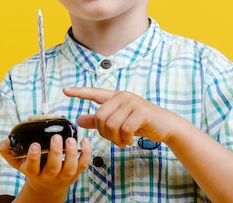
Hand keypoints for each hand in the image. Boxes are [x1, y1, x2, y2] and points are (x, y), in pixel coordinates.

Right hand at [0, 134, 90, 195]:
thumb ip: (9, 152)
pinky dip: (85, 153)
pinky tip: (84, 141)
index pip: (32, 167)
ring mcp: (63, 175)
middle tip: (56, 138)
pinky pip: (82, 165)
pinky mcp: (74, 173)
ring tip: (70, 139)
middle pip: (53, 168)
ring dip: (72, 154)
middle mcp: (48, 175)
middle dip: (55, 153)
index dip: (34, 157)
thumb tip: (4, 143)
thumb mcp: (18, 162)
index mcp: (33, 172)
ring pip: (69, 168)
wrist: (46, 187)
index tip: (35, 145)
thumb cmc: (33, 168)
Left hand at [63, 87, 181, 147]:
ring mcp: (132, 103)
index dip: (79, 92)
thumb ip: (98, 120)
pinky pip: (124, 129)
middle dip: (104, 133)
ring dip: (115, 139)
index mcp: (115, 97)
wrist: (166, 126)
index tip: (65, 90)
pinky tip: (129, 141)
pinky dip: (124, 140)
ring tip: (122, 141)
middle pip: (100, 116)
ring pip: (110, 125)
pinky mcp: (141, 112)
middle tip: (114, 139)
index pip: (94, 93)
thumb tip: (79, 119)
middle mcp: (122, 97)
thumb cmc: (141, 123)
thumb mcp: (119, 121)